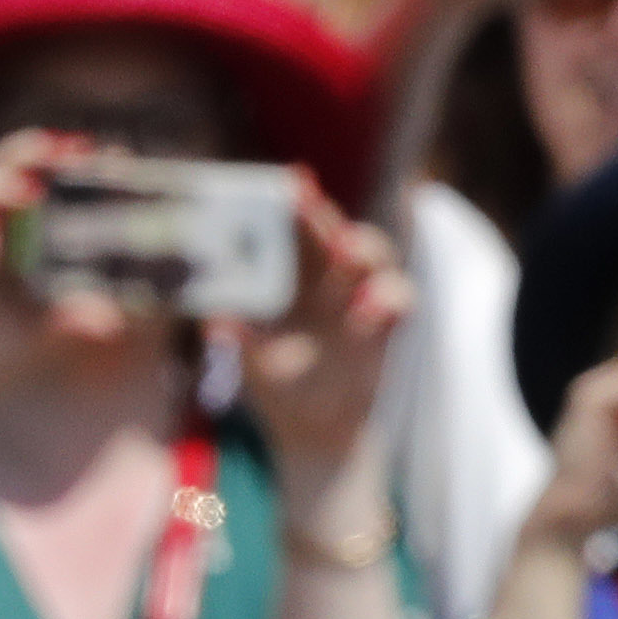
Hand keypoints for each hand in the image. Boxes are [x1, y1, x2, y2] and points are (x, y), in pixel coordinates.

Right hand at [0, 128, 87, 416]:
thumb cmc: (10, 358)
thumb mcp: (56, 333)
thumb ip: (80, 318)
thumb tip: (112, 318)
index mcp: (21, 236)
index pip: (40, 180)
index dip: (66, 161)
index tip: (104, 152)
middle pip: (0, 170)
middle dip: (30, 152)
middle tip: (70, 149)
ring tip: (30, 189)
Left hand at [233, 179, 413, 485]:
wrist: (318, 431)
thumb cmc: (276, 387)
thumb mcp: (249, 363)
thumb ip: (239, 340)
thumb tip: (218, 320)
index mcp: (287, 277)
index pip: (288, 230)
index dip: (285, 206)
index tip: (280, 187)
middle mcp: (325, 279)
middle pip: (329, 231)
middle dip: (320, 215)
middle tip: (305, 200)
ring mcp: (360, 298)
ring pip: (371, 255)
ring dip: (362, 247)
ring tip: (348, 250)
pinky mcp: (388, 325)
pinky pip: (399, 300)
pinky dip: (389, 299)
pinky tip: (370, 311)